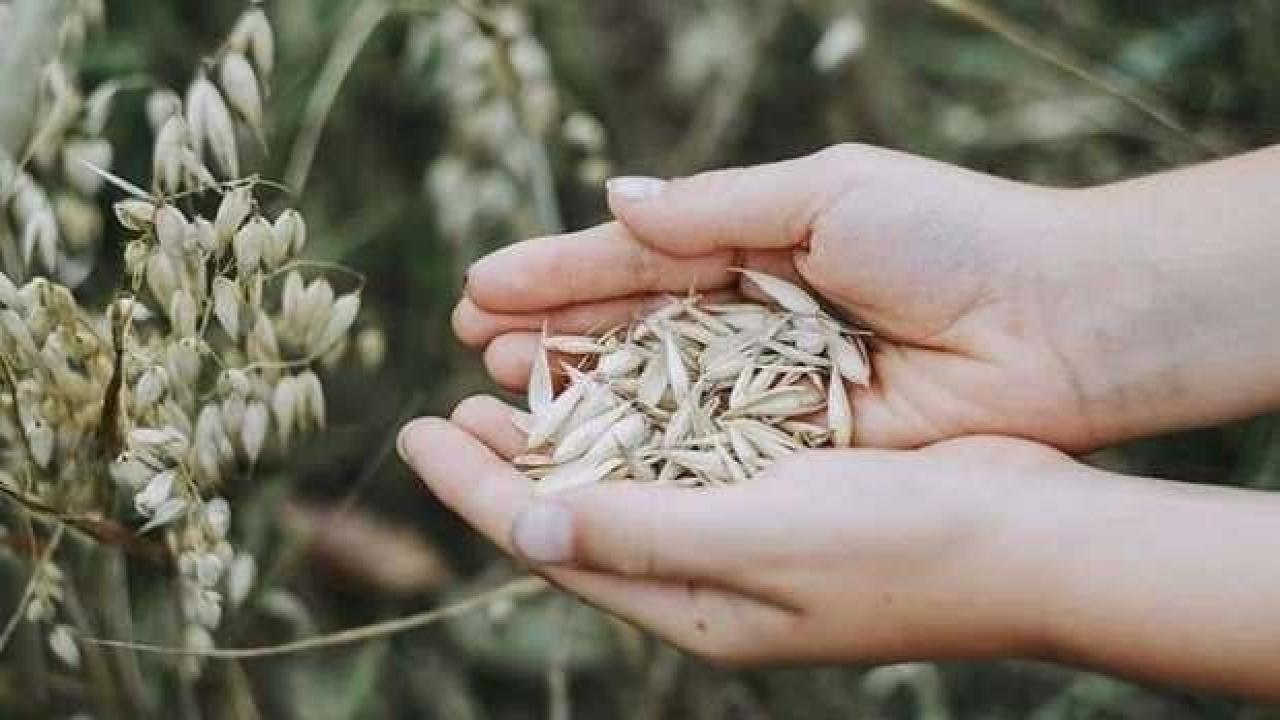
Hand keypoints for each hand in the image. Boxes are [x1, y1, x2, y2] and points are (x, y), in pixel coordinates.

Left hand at [400, 395, 1073, 664]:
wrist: (1031, 540)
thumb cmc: (902, 547)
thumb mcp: (759, 539)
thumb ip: (640, 531)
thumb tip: (523, 525)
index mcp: (691, 605)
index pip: (552, 542)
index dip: (475, 490)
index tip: (412, 435)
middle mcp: (708, 577)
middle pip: (579, 513)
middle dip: (509, 462)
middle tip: (449, 407)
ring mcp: (748, 536)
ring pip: (628, 480)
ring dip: (568, 433)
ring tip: (511, 387)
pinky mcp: (786, 491)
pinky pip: (686, 456)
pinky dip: (639, 419)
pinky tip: (619, 381)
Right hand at [455, 144, 1151, 450]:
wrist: (1058, 323)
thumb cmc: (949, 237)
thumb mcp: (825, 194)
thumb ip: (715, 208)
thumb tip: (615, 200)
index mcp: (758, 242)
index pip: (637, 258)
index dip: (560, 272)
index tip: (481, 286)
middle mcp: (754, 317)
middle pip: (632, 327)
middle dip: (553, 331)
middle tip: (472, 343)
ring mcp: (772, 385)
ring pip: (656, 389)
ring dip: (581, 387)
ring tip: (504, 385)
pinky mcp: (799, 443)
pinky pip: (706, 444)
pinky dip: (645, 443)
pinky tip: (583, 442)